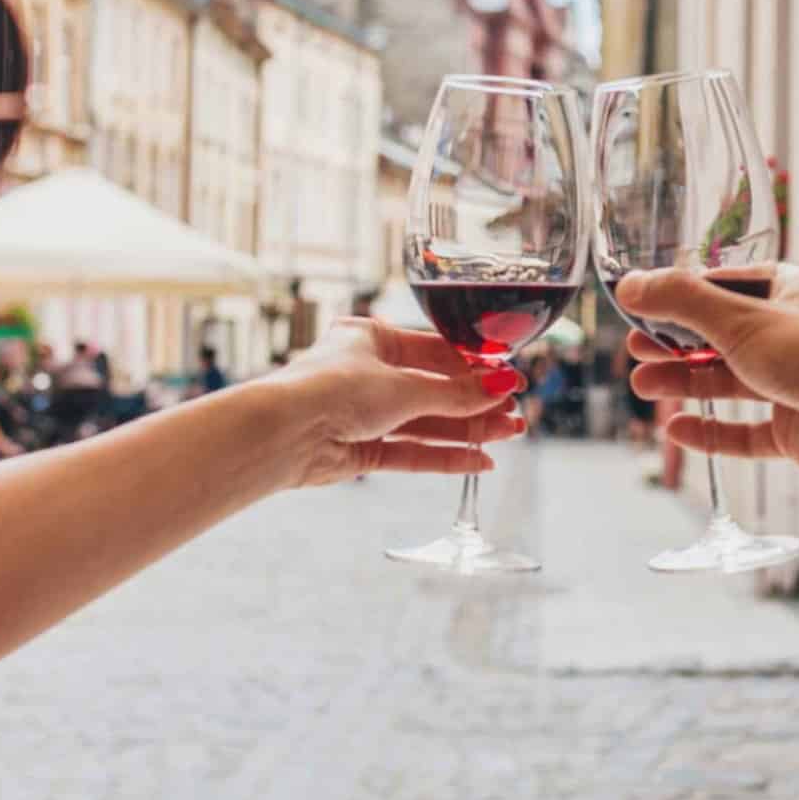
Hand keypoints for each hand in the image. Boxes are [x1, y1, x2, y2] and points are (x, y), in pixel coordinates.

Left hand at [266, 318, 526, 488]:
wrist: (283, 433)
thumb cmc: (331, 390)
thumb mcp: (403, 386)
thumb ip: (455, 393)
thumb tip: (500, 387)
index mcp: (370, 339)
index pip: (434, 352)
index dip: (474, 368)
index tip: (508, 379)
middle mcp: (366, 374)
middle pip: (433, 390)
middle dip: (475, 403)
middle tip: (514, 412)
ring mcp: (363, 414)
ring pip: (426, 423)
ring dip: (467, 430)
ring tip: (508, 434)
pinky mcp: (360, 450)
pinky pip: (411, 452)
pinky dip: (444, 456)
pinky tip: (478, 460)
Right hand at [615, 265, 798, 487]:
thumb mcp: (740, 319)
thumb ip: (681, 302)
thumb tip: (630, 286)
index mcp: (789, 291)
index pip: (724, 285)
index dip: (681, 295)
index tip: (640, 305)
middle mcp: (792, 334)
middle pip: (720, 336)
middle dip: (675, 343)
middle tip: (635, 350)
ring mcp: (794, 383)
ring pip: (729, 381)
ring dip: (685, 381)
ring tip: (643, 386)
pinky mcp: (795, 428)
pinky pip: (744, 430)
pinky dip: (711, 431)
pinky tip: (678, 429)